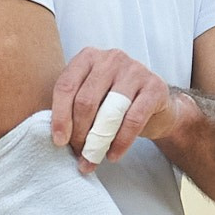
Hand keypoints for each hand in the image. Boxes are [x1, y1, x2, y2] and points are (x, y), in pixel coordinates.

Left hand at [50, 49, 189, 172]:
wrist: (155, 106)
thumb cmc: (114, 102)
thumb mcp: (91, 97)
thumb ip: (72, 108)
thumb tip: (59, 139)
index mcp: (88, 57)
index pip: (66, 86)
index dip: (60, 116)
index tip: (59, 141)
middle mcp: (111, 59)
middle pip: (86, 101)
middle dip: (79, 133)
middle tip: (79, 153)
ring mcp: (135, 70)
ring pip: (109, 111)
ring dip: (98, 141)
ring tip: (93, 158)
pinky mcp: (154, 87)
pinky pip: (133, 119)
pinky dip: (121, 142)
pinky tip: (113, 155)